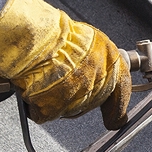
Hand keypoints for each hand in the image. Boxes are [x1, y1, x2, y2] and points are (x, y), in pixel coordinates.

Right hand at [0, 0, 130, 129]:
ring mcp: (76, 97)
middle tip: (61, 78)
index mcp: (110, 60)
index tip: (116, 119)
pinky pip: (45, 113)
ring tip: (44, 77)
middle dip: (77, 93)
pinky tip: (32, 88)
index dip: (118, 106)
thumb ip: (96, 58)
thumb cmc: (53, 32)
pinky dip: (36, 104)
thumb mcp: (87, 38)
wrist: (30, 37)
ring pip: (68, 108)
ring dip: (56, 98)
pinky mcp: (53, 109)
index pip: (121, 89)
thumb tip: (96, 70)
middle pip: (91, 100)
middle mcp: (98, 81)